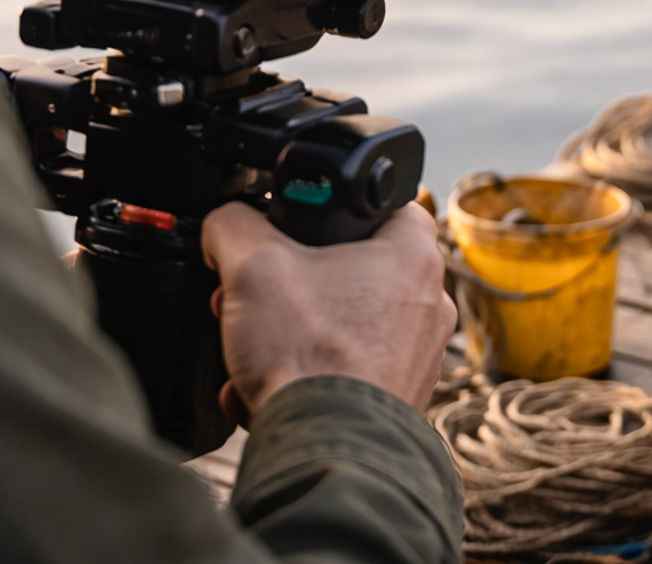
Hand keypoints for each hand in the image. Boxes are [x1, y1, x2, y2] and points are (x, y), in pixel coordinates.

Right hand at [200, 202, 454, 427]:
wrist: (326, 448)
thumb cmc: (311, 360)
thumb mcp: (251, 267)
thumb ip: (233, 227)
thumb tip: (224, 223)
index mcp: (412, 256)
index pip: (385, 203)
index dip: (333, 206)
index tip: (299, 221)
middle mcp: (427, 305)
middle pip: (352, 268)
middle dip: (291, 281)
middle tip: (256, 292)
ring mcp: (415, 356)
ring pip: (342, 323)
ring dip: (290, 331)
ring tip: (252, 344)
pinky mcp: (395, 396)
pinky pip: (343, 369)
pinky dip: (304, 373)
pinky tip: (264, 387)